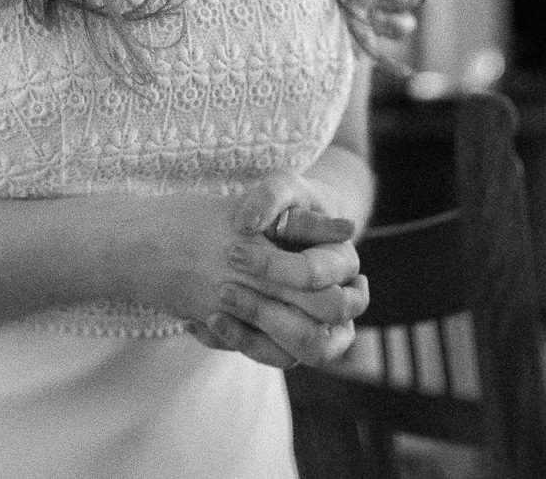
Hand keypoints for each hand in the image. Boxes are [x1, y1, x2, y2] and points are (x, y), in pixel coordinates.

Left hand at [171, 172, 367, 370]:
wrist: (284, 228)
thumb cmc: (285, 204)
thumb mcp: (281, 188)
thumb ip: (269, 197)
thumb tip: (247, 223)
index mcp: (342, 260)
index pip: (314, 274)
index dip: (273, 267)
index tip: (231, 252)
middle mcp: (344, 299)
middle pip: (317, 322)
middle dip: (265, 308)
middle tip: (222, 290)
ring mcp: (324, 326)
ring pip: (305, 350)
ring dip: (255, 337)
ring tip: (212, 315)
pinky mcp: (295, 341)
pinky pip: (277, 357)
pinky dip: (240, 344)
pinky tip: (202, 323)